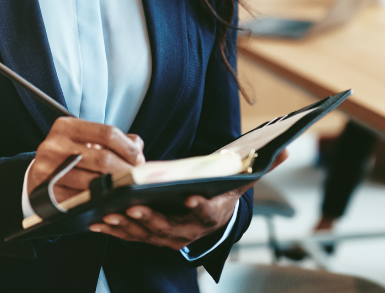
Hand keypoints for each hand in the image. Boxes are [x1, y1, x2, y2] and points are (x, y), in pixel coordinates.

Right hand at [29, 117, 144, 202]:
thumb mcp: (86, 140)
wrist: (38, 176)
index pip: (107, 133)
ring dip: (115, 189)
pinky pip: (80, 200)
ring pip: (93, 182)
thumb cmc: (70, 156)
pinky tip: (108, 201)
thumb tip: (137, 147)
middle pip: (103, 159)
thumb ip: (114, 140)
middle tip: (137, 179)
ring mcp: (47, 170)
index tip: (139, 160)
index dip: (128, 148)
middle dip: (126, 171)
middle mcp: (54, 145)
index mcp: (66, 126)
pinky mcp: (46, 194)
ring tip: (126, 190)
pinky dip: (98, 202)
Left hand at [88, 148, 289, 249]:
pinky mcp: (150, 236)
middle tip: (133, 208)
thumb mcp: (246, 177)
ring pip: (147, 235)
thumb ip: (265, 163)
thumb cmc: (224, 190)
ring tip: (109, 214)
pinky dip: (114, 230)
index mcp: (213, 214)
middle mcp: (191, 231)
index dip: (200, 207)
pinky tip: (96, 221)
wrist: (213, 214)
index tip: (191, 198)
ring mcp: (169, 236)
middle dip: (151, 220)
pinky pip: (131, 236)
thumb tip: (288, 147)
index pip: (209, 213)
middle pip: (171, 229)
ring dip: (127, 227)